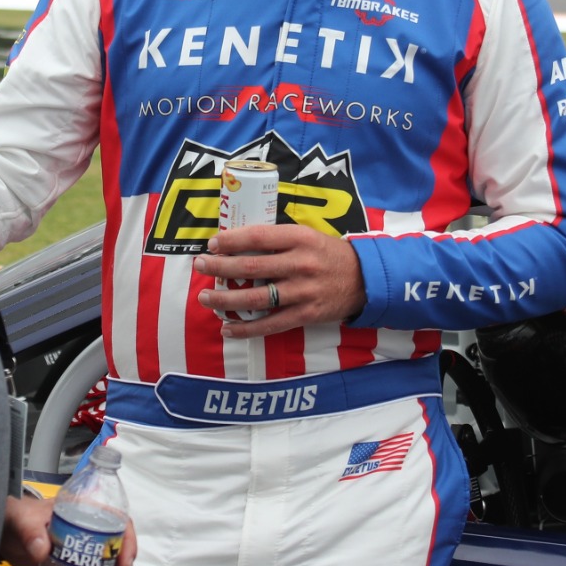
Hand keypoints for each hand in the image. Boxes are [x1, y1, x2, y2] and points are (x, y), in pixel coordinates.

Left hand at [1, 496, 136, 565]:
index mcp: (85, 513)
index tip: (123, 564)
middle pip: (118, 555)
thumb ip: (30, 530)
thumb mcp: (22, 518)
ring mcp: (86, 556)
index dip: (127, 542)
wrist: (5, 536)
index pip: (119, 522)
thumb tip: (41, 549)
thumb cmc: (17, 517)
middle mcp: (92, 534)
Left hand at [193, 223, 365, 337]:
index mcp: (299, 239)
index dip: (232, 240)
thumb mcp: (307, 236)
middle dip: (220, 267)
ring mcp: (302, 292)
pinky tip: (226, 329)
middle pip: (251, 266)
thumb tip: (237, 241)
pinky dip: (246, 329)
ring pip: (256, 298)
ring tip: (205, 298)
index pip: (258, 237)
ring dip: (226, 300)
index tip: (213, 243)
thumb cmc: (328, 254)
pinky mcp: (306, 315)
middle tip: (200, 265)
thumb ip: (277, 239)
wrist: (365, 279)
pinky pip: (270, 325)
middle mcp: (300, 264)